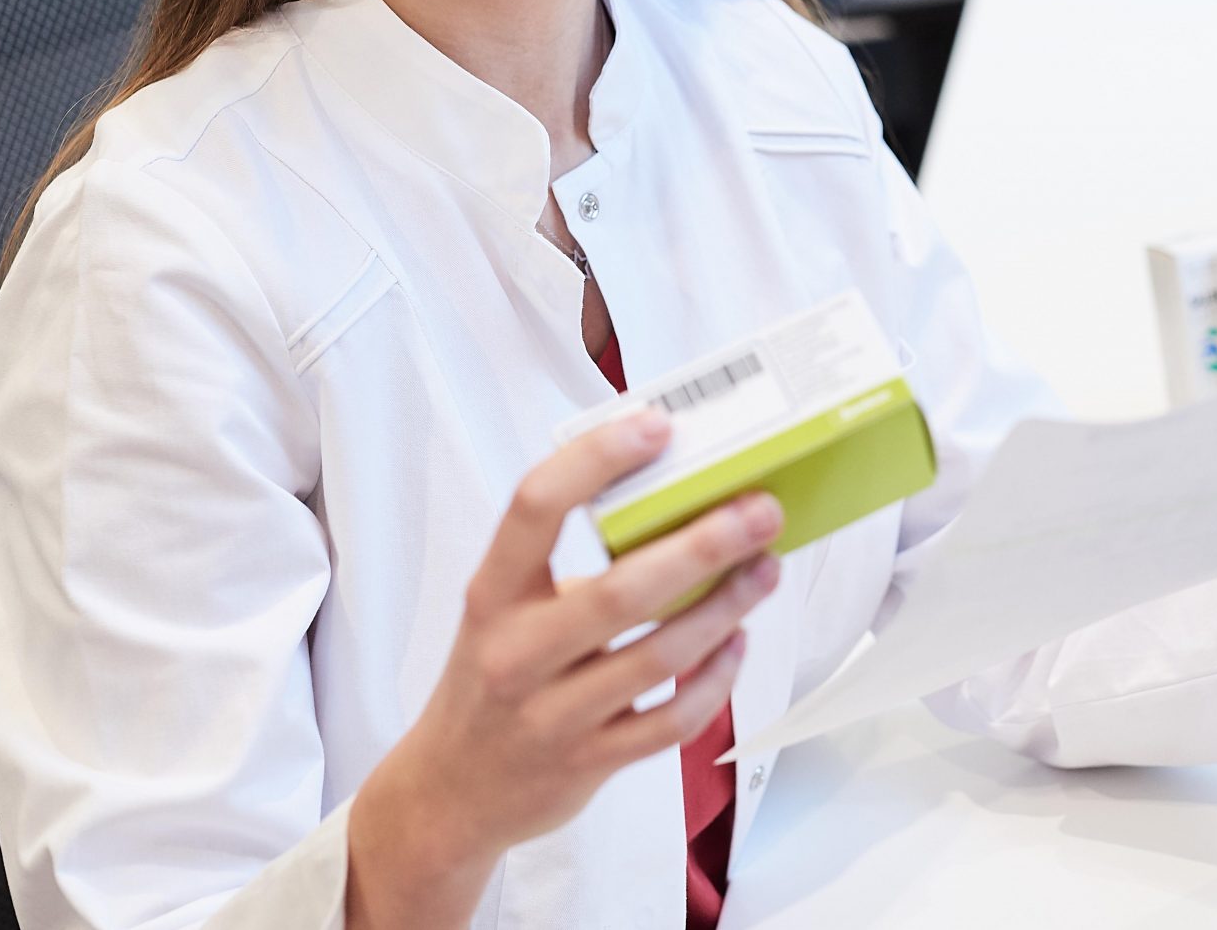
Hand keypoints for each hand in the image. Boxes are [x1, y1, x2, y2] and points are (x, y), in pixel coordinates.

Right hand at [346, 410, 783, 929]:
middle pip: (620, 591)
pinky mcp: (589, 763)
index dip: (596, 459)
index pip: (535, 508)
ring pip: (658, 657)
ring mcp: (553, 715)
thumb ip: (564, 559)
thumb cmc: (493, 678)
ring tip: (765, 570)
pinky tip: (737, 644)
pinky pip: (671, 721)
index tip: (656, 426)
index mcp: (493, 594)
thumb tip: (669, 495)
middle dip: (702, 545)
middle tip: (758, 511)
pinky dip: (716, 680)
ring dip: (726, 608)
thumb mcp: (504, 608)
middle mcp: (517, 652)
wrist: (450, 791)